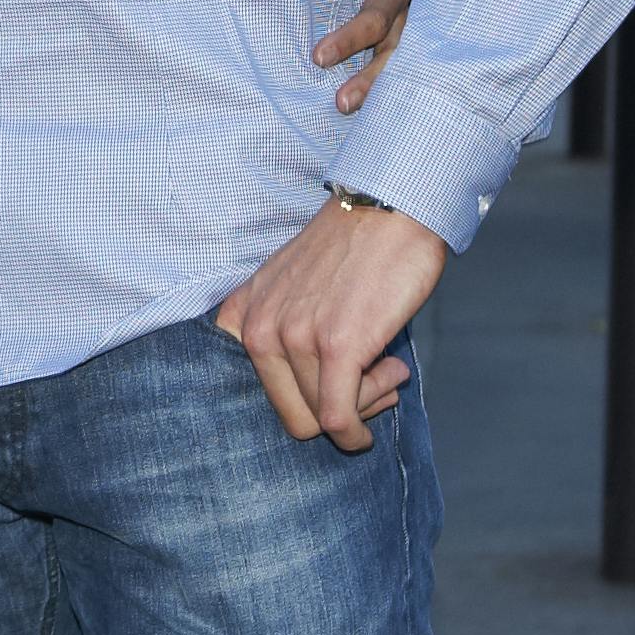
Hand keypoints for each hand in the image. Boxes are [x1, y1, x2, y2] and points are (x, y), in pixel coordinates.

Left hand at [215, 197, 447, 452]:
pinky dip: (361, 427)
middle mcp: (258, 331)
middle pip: (291, 417)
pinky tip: (391, 388)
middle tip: (371, 382)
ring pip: (322, 418)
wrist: (389, 208)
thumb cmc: (351, 250)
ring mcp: (295, 339)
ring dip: (366, 401)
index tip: (334, 386)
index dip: (303, 402)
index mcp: (243, 318)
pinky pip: (339, 416)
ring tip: (390, 367)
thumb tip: (314, 401)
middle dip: (336, 413)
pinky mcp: (336, 346)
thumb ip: (284, 334)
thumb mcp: (290, 287)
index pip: (256, 396)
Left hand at [314, 0, 412, 117]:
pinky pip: (384, 76)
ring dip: (372, 93)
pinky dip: (372, 96)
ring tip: (343, 112)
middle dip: (370, 79)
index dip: (352, 36)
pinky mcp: (383, 54)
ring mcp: (397, 39)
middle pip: (394, 53)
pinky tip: (352, 120)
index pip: (378, 15)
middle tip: (341, 103)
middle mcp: (400, 17)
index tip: (318, 55)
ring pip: (394, 70)